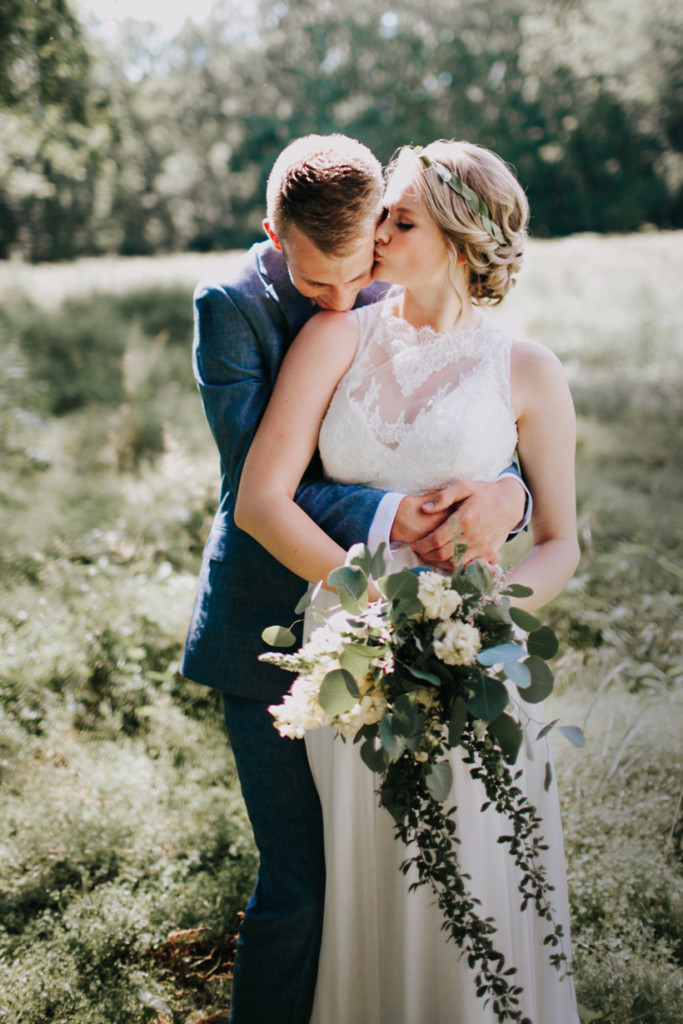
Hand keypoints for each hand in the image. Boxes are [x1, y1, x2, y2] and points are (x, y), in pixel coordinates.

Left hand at [406, 477, 525, 569]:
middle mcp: (473, 536)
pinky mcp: (488, 553)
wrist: (510, 503)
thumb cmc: (484, 493)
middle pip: (443, 554)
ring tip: (429, 556)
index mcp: (464, 520)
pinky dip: (456, 567)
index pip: (437, 539)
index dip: (422, 544)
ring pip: (454, 563)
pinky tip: (447, 562)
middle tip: (419, 551)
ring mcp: (482, 547)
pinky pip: (469, 566)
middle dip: (427, 555)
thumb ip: (443, 497)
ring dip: (439, 563)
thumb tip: (425, 509)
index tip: (415, 543)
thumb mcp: (464, 486)